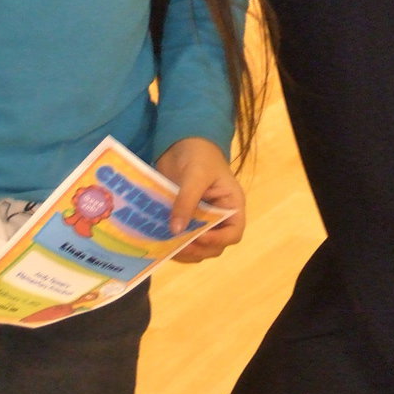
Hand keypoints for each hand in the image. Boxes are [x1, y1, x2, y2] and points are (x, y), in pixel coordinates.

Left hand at [155, 136, 245, 261]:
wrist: (182, 141)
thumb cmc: (199, 154)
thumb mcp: (195, 175)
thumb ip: (187, 201)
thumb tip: (176, 230)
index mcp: (231, 205)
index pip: (233, 233)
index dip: (218, 240)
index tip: (198, 237)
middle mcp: (219, 217)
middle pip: (214, 246)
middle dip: (197, 249)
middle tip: (177, 245)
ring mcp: (202, 221)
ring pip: (198, 248)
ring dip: (184, 252)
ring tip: (166, 247)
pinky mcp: (185, 221)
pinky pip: (183, 241)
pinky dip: (173, 245)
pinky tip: (159, 243)